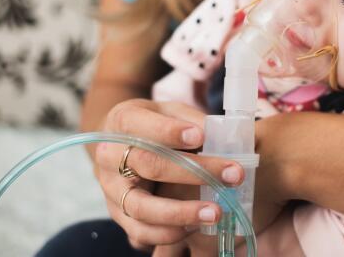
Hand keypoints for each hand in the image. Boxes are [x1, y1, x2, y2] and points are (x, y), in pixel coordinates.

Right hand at [93, 99, 244, 250]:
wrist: (120, 143)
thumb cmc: (153, 124)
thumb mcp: (169, 111)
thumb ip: (191, 120)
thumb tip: (221, 136)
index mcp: (123, 122)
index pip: (144, 126)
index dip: (171, 132)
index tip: (201, 136)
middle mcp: (110, 156)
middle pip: (149, 165)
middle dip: (194, 172)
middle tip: (233, 175)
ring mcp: (111, 188)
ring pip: (141, 206)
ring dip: (181, 213)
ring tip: (215, 212)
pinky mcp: (118, 214)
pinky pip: (140, 231)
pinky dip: (169, 233)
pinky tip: (196, 225)